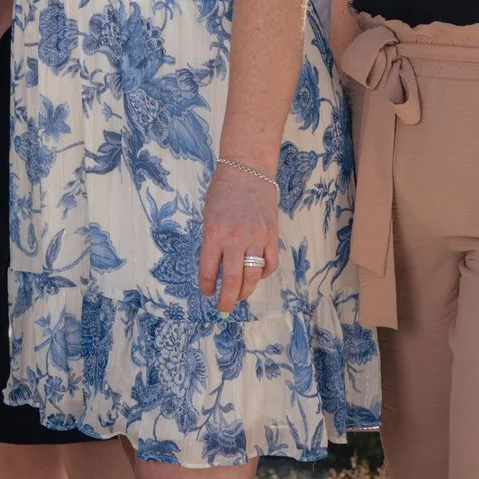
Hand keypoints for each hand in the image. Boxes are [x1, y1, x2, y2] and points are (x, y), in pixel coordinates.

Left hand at [198, 160, 279, 311]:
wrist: (247, 169)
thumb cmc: (222, 191)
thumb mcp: (208, 217)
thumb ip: (212, 242)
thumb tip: (215, 269)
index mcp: (213, 233)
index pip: (208, 270)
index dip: (206, 286)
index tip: (206, 293)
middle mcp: (235, 238)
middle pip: (232, 280)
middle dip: (227, 300)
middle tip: (223, 308)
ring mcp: (256, 237)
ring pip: (253, 276)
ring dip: (245, 291)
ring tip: (239, 295)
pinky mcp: (272, 235)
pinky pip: (270, 263)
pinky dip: (263, 273)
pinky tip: (256, 274)